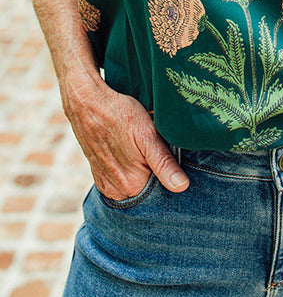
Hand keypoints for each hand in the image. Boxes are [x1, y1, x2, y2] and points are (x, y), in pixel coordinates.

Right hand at [65, 78, 188, 200]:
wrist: (87, 103)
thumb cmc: (119, 115)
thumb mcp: (148, 135)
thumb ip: (164, 163)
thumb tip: (182, 187)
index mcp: (131, 186)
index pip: (162, 193)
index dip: (171, 177)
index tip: (173, 160)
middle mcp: (116, 191)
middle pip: (149, 190)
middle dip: (158, 175)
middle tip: (158, 150)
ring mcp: (106, 184)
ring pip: (137, 185)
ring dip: (145, 171)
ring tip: (143, 149)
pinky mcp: (100, 175)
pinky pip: (123, 180)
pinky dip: (131, 170)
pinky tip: (132, 152)